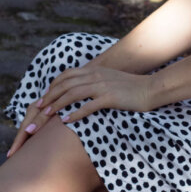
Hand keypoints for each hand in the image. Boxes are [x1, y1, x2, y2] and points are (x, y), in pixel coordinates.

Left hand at [6, 66, 154, 155]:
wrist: (152, 88)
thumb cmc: (132, 88)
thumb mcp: (110, 80)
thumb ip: (95, 82)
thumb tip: (82, 90)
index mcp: (94, 70)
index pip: (66, 76)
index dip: (52, 87)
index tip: (43, 100)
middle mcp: (95, 76)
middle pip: (65, 85)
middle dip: (49, 98)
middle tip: (38, 110)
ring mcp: (102, 86)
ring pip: (72, 94)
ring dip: (56, 105)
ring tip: (46, 116)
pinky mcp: (110, 98)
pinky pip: (87, 106)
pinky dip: (74, 113)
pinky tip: (65, 121)